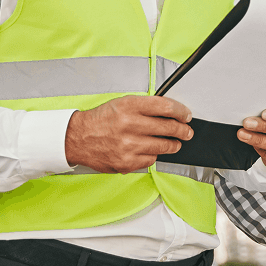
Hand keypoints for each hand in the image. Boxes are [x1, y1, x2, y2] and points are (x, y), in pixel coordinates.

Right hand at [65, 95, 191, 173]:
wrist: (78, 138)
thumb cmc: (101, 120)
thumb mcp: (122, 103)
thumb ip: (145, 106)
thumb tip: (171, 112)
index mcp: (129, 106)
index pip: (165, 107)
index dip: (181, 111)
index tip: (186, 115)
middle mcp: (129, 125)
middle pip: (169, 128)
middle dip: (182, 130)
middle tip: (186, 131)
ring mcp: (128, 146)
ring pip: (163, 146)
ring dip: (173, 145)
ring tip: (174, 143)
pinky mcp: (126, 162)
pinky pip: (151, 160)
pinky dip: (153, 155)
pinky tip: (149, 151)